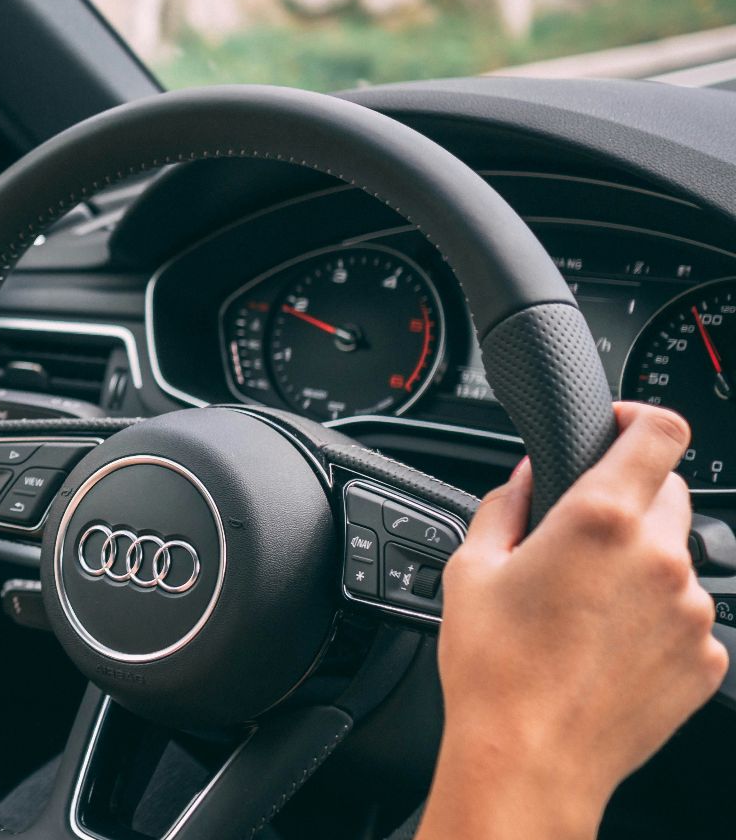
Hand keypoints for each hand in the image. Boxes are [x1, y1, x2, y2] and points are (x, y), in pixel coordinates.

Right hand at [420, 403, 726, 838]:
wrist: (530, 759)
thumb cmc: (494, 669)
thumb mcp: (471, 568)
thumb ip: (507, 504)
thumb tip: (530, 477)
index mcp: (600, 520)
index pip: (660, 432)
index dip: (641, 418)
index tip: (620, 427)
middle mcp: (659, 558)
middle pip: (669, 492)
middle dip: (629, 499)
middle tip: (579, 538)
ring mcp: (691, 611)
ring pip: (676, 558)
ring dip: (640, 564)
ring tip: (584, 608)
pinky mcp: (707, 658)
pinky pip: (686, 616)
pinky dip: (654, 619)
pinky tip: (605, 646)